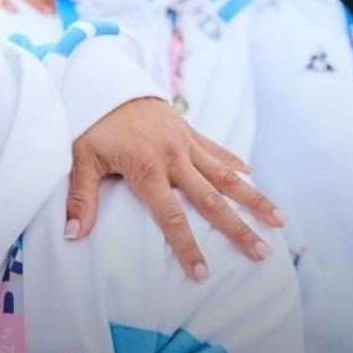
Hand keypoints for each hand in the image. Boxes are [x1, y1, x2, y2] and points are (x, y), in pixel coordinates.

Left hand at [68, 97, 284, 280]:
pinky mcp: (188, 129)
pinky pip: (217, 150)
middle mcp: (173, 157)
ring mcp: (185, 142)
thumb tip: (73, 235)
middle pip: (211, 200)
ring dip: (253, 197)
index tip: (202, 273)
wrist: (106, 79)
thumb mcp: (80, 159)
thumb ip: (80, 199)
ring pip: (225, 175)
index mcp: (147, 169)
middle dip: (237, 229)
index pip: (171, 216)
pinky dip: (235, 163)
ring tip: (278, 220)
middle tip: (261, 253)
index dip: (187, 247)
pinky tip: (252, 176)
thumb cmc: (90, 122)